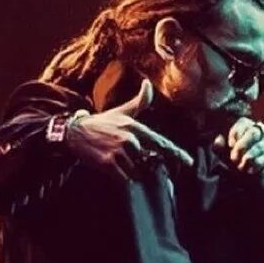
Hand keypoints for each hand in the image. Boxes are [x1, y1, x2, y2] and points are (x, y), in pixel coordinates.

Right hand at [65, 79, 193, 179]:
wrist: (74, 133)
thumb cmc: (101, 123)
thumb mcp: (121, 111)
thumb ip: (139, 101)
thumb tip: (148, 83)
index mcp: (135, 127)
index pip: (161, 143)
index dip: (176, 153)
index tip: (188, 162)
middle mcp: (129, 139)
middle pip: (148, 162)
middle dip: (143, 165)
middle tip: (129, 160)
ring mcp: (119, 152)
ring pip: (136, 172)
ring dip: (131, 172)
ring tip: (118, 162)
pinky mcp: (108, 164)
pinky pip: (124, 179)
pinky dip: (121, 178)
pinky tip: (113, 170)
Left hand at [214, 117, 263, 181]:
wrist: (263, 190)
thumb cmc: (245, 172)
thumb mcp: (229, 161)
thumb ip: (222, 151)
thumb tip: (218, 140)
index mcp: (254, 129)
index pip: (244, 123)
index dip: (235, 132)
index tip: (230, 145)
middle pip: (254, 131)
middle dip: (242, 145)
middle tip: (234, 159)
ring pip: (262, 144)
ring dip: (250, 156)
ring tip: (242, 167)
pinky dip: (260, 162)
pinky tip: (252, 170)